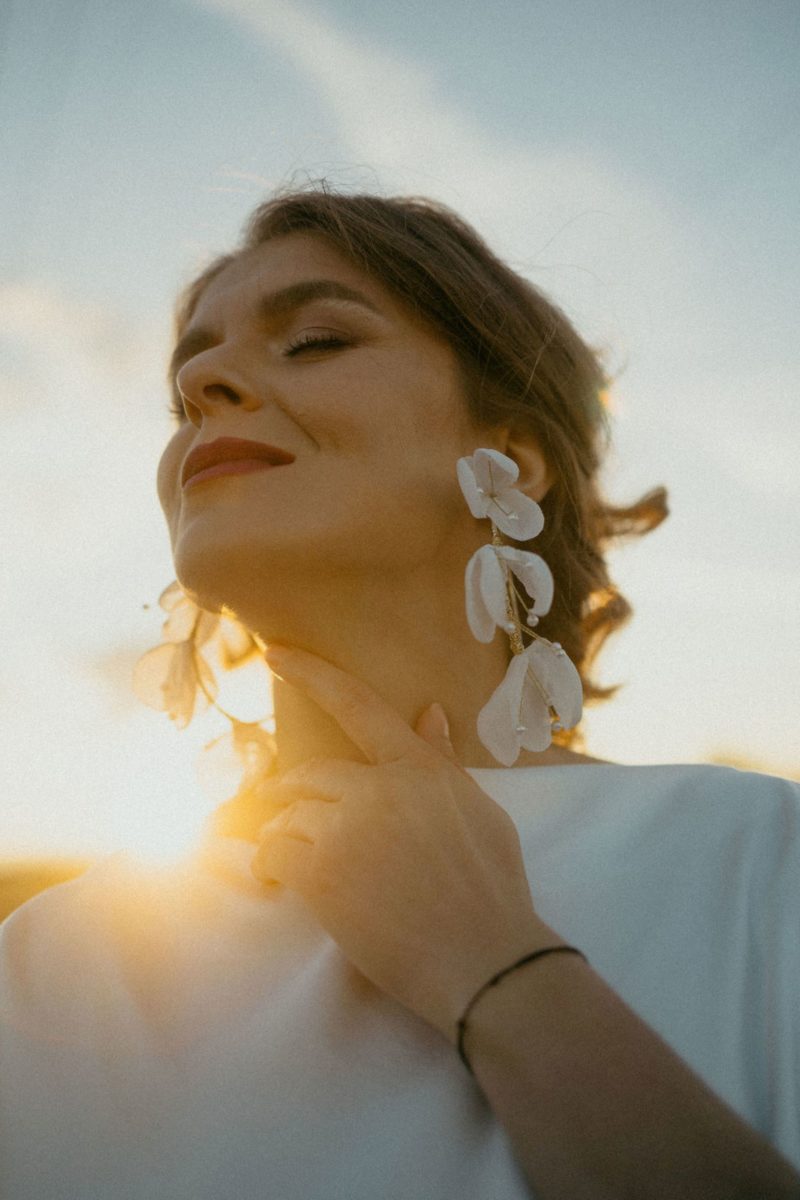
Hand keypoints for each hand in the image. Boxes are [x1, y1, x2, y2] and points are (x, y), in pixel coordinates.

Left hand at [251, 645, 550, 1042]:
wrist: (484, 960)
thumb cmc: (490, 890)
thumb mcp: (479, 812)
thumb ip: (443, 762)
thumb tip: (429, 712)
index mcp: (420, 768)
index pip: (360, 706)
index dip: (313, 675)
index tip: (274, 653)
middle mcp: (380, 787)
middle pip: (309, 774)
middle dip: (294, 799)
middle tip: (297, 827)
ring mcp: (348, 828)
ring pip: (286, 815)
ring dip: (284, 837)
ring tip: (296, 866)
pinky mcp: (322, 872)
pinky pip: (274, 852)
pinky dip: (269, 866)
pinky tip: (280, 883)